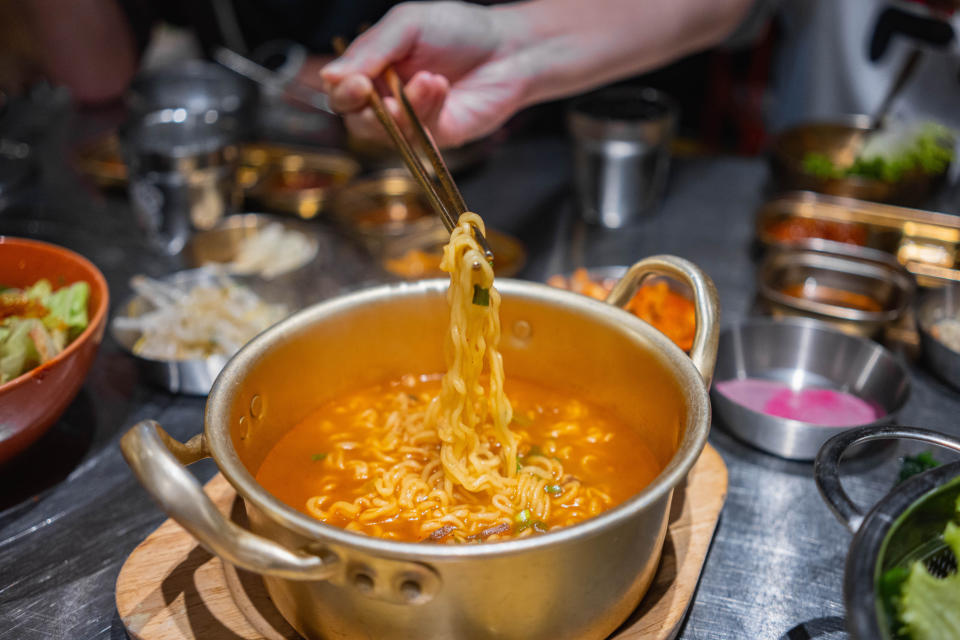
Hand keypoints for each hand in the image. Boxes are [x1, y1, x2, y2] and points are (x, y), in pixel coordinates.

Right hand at [316, 2, 530, 147]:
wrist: (508, 48)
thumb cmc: (458, 30)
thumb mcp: (407, 25)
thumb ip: (371, 49)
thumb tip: (329, 76)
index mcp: (373, 70)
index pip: (341, 91)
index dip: (342, 91)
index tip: (355, 83)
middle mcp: (386, 100)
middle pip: (356, 120)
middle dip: (364, 109)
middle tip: (375, 91)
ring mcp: (411, 123)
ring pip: (388, 132)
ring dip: (406, 105)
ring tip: (432, 78)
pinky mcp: (436, 139)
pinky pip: (418, 138)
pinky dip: (427, 111)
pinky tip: (441, 86)